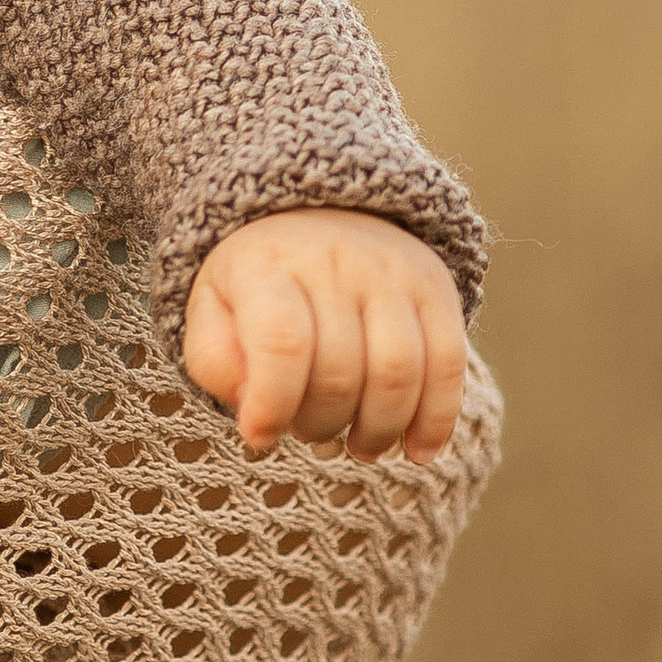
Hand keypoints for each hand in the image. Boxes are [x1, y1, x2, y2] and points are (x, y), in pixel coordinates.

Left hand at [183, 208, 469, 465]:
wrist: (316, 212)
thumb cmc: (257, 283)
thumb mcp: (213, 310)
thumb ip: (216, 363)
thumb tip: (256, 418)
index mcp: (266, 266)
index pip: (282, 343)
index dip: (274, 403)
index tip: (259, 436)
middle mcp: (332, 263)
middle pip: (341, 372)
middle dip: (322, 425)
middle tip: (309, 431)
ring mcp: (390, 273)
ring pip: (398, 374)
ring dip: (378, 430)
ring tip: (359, 445)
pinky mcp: (435, 288)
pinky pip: (449, 364)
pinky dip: (436, 419)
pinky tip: (417, 449)